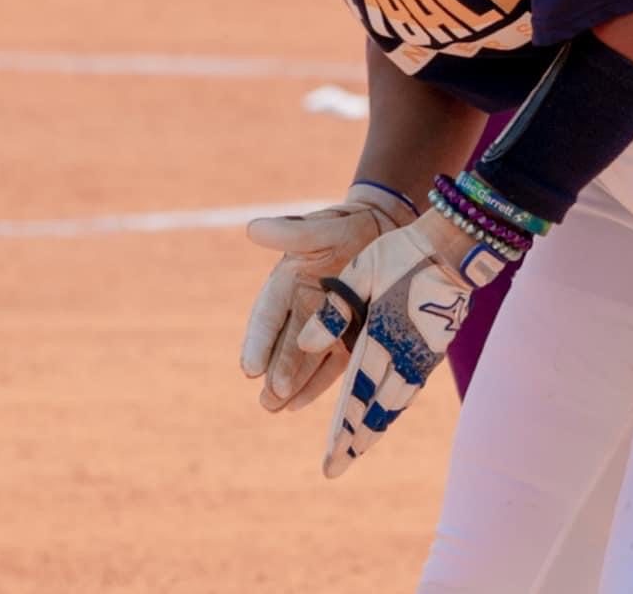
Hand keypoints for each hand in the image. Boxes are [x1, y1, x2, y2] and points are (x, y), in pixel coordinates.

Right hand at [241, 184, 415, 412]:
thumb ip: (291, 233)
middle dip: (276, 372)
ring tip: (275, 406)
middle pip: (284, 346)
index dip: (257, 342)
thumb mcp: (321, 228)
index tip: (250, 368)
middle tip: (269, 398)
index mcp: (286, 284)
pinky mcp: (346, 338)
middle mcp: (300, 310)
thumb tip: (253, 229)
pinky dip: (315, 384)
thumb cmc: (345, 226)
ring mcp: (324, 327)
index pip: (266, 317)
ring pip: (303, 361)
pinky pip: (328, 365)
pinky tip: (298, 404)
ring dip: (290, 385)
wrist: (383, 230)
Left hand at [299, 206, 500, 477]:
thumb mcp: (361, 271)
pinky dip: (395, 407)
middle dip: (354, 439)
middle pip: (377, 407)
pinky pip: (411, 387)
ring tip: (357, 449)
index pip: (359, 393)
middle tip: (334, 469)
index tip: (329, 456)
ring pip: (396, 402)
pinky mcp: (435, 347)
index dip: (344, 427)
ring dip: (375, 427)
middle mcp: (405, 353)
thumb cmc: (403, 252)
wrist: (455, 246)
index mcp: (382, 335)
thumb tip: (305, 344)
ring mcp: (423, 353)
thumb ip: (334, 309)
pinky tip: (387, 414)